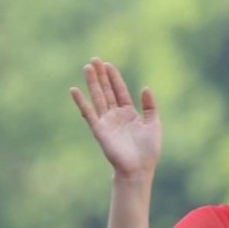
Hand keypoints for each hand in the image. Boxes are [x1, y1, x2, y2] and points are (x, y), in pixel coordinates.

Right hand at [70, 58, 161, 179]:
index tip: (108, 64)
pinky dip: (81, 102)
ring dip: (92, 83)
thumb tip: (145, 87)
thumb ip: (150, 106)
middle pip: (107, 91)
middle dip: (101, 76)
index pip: (120, 91)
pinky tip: (74, 90)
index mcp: (129, 114)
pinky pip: (88, 113)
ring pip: (98, 98)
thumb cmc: (148, 150)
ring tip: (87, 67)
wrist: (139, 168)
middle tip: (94, 59)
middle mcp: (116, 115)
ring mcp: (106, 122)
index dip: (114, 78)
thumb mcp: (154, 124)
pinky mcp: (99, 130)